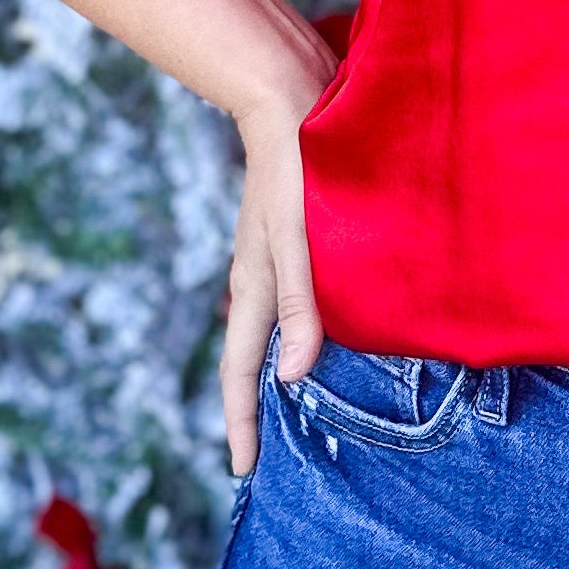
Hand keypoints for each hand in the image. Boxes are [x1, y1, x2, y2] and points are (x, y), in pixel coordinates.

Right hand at [219, 15, 340, 475]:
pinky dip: (301, 330)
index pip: (240, 371)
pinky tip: (328, 332)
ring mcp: (272, 258)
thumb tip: (294, 377)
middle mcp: (258, 279)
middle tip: (271, 455)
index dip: (243, 423)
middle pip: (250, 359)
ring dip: (279, 371)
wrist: (289, 96)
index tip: (245, 471)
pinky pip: (292, 301)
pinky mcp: (293, 238)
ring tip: (300, 408)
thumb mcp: (300, 240)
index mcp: (253, 287)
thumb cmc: (298, 167)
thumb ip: (300, 305)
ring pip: (271, 330)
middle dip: (255, 408)